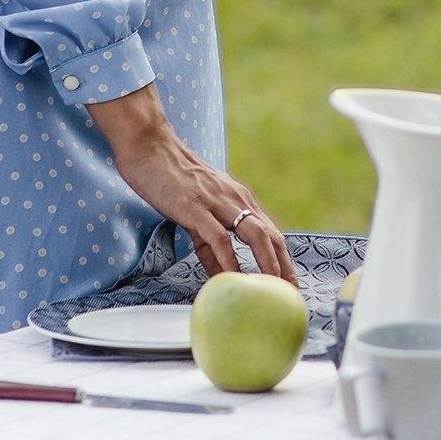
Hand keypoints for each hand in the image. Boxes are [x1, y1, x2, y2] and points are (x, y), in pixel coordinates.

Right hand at [88, 86, 297, 283]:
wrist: (150, 146)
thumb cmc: (170, 179)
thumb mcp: (196, 212)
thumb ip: (208, 244)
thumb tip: (220, 274)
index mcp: (239, 198)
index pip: (271, 232)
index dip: (283, 259)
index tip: (289, 284)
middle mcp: (235, 198)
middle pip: (271, 236)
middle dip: (283, 266)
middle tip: (290, 293)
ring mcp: (217, 202)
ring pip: (254, 235)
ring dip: (267, 264)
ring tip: (273, 289)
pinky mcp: (196, 207)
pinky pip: (218, 237)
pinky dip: (229, 259)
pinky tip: (233, 277)